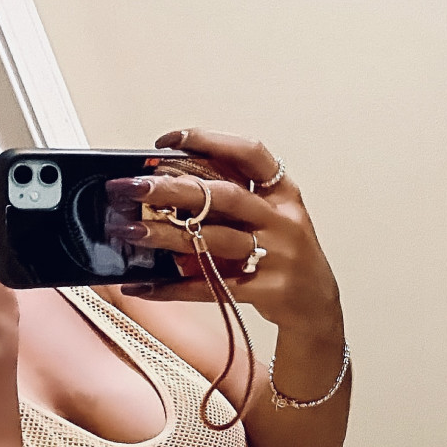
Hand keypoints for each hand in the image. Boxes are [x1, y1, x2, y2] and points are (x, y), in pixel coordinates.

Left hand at [107, 128, 341, 335]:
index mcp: (282, 192)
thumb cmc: (282, 255)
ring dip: (167, 234)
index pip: (248, 154)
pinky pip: (209, 288)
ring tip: (130, 231)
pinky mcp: (264, 291)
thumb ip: (231, 201)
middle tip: (133, 186)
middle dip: (174, 189)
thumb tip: (167, 187)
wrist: (316, 304)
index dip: (208, 141)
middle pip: (223, 196)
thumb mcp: (269, 218)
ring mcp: (276, 256)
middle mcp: (281, 220)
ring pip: (213, 240)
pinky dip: (171, 288)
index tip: (168, 141)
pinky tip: (142, 286)